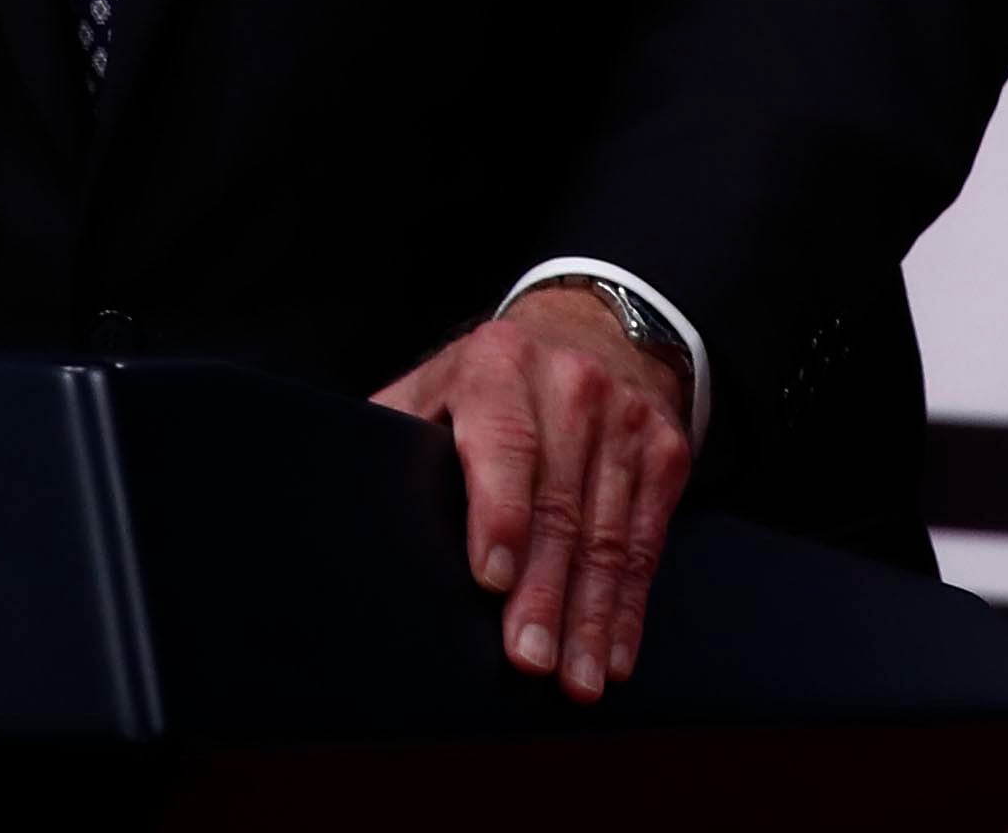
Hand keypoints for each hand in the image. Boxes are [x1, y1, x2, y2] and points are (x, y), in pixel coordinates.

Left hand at [372, 283, 694, 700]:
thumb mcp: (438, 382)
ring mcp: (626, 420)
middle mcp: (571, 387)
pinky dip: (629, 605)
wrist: (596, 328)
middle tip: (528, 658)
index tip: (491, 578)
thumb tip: (341, 504)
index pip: (503, 443)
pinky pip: (646, 542)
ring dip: (591, 616)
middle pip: (558, 504)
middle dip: (544, 592)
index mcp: (499, 365)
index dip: (499, 513)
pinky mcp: (666, 452)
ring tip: (575, 679)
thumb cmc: (493, 378)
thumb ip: (397, 432)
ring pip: (607, 535)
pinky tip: (613, 653)